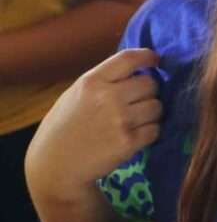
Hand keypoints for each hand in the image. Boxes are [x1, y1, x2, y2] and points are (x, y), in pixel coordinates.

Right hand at [26, 49, 160, 191]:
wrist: (55, 165)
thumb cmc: (64, 127)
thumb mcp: (76, 94)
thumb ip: (104, 81)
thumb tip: (138, 70)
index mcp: (92, 82)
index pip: (128, 58)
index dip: (147, 56)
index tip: (155, 60)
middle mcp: (108, 97)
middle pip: (150, 84)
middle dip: (148, 92)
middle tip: (137, 102)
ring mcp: (121, 120)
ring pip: (157, 106)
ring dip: (151, 113)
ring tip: (134, 120)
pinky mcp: (129, 141)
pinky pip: (155, 129)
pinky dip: (149, 132)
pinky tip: (134, 135)